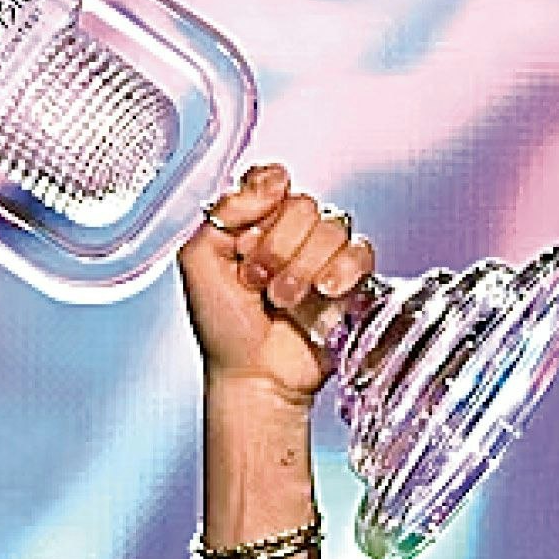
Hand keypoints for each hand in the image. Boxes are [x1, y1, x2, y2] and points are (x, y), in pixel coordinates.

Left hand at [180, 163, 377, 406]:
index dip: (263, 201)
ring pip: (331, 227)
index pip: (271, 181)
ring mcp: (321, 256)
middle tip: (258, 281)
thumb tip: (266, 183)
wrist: (254, 377)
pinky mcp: (350, 280)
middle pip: (303, 205)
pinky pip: (361, 252)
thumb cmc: (224, 330)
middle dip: (278, 247)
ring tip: (283, 299)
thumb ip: (222, 211)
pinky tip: (324, 291)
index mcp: (253, 222)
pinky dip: (343, 269)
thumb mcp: (197, 262)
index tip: (248, 235)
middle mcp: (289, 234)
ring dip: (303, 266)